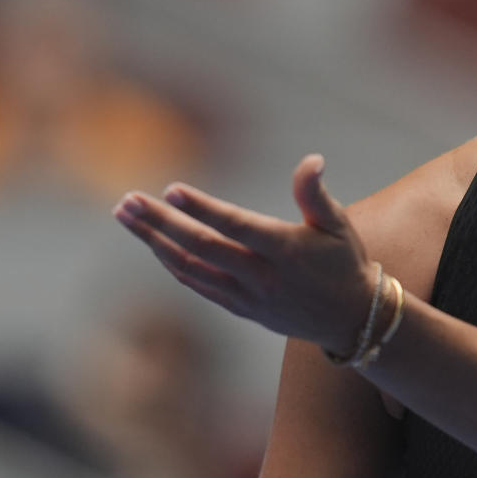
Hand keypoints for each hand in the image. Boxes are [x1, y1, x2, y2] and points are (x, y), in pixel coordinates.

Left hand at [112, 154, 370, 352]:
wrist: (350, 317)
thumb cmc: (344, 262)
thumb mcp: (338, 223)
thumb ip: (315, 193)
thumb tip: (311, 159)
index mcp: (286, 249)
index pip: (236, 226)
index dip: (203, 208)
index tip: (170, 189)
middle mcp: (261, 276)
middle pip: (201, 247)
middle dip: (160, 223)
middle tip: (127, 201)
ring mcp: (247, 296)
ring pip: (190, 268)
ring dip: (155, 242)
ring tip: (126, 217)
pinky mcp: (240, 308)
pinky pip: (198, 285)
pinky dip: (172, 264)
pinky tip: (155, 245)